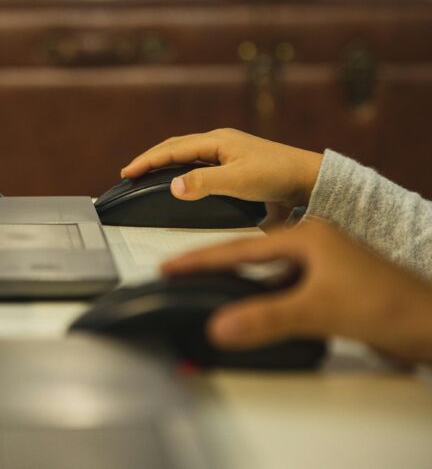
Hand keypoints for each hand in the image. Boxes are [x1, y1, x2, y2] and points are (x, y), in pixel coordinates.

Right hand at [120, 129, 322, 225]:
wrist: (311, 178)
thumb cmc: (278, 176)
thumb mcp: (238, 181)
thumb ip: (203, 183)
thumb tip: (171, 186)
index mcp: (216, 141)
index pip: (171, 149)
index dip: (147, 161)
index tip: (126, 173)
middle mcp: (220, 142)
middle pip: (176, 147)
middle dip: (151, 159)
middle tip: (130, 173)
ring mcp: (228, 152)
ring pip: (187, 154)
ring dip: (165, 163)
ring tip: (148, 175)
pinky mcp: (236, 164)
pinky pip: (199, 163)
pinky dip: (182, 169)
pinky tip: (181, 180)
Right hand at [162, 220, 431, 363]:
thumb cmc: (393, 306)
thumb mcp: (320, 310)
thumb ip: (266, 318)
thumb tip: (218, 326)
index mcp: (306, 235)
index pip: (239, 248)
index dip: (200, 259)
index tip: (169, 266)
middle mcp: (313, 243)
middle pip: (249, 254)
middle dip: (212, 264)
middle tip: (179, 272)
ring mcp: (323, 263)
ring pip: (267, 272)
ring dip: (238, 282)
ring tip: (206, 288)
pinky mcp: (332, 285)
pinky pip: (283, 287)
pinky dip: (262, 297)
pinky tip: (253, 309)